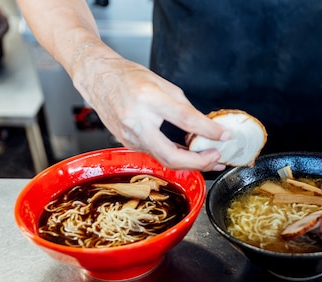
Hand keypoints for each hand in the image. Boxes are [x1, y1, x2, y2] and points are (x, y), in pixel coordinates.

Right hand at [74, 55, 228, 170]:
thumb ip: (184, 108)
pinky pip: (156, 155)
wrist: (97, 78)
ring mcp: (130, 136)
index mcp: (150, 99)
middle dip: (198, 162)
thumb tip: (204, 127)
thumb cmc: (129, 77)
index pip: (185, 119)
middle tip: (216, 157)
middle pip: (171, 155)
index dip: (208, 131)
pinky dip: (176, 157)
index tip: (224, 136)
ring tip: (211, 159)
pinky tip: (190, 155)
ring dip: (190, 163)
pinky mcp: (128, 143)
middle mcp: (137, 121)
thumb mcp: (163, 84)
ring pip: (164, 160)